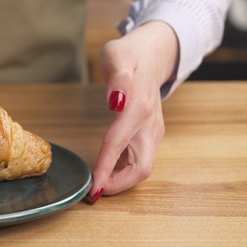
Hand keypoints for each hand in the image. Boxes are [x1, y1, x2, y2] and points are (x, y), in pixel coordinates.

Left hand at [88, 21, 178, 203]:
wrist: (152, 54)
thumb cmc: (129, 55)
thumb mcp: (118, 56)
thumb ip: (118, 77)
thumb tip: (116, 101)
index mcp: (139, 106)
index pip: (118, 143)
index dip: (105, 167)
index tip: (93, 187)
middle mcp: (150, 123)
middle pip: (141, 166)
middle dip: (118, 184)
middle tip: (94, 193)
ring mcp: (153, 130)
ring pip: (143, 166)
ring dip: (121, 181)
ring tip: (97, 187)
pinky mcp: (151, 134)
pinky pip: (140, 159)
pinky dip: (124, 171)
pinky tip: (107, 174)